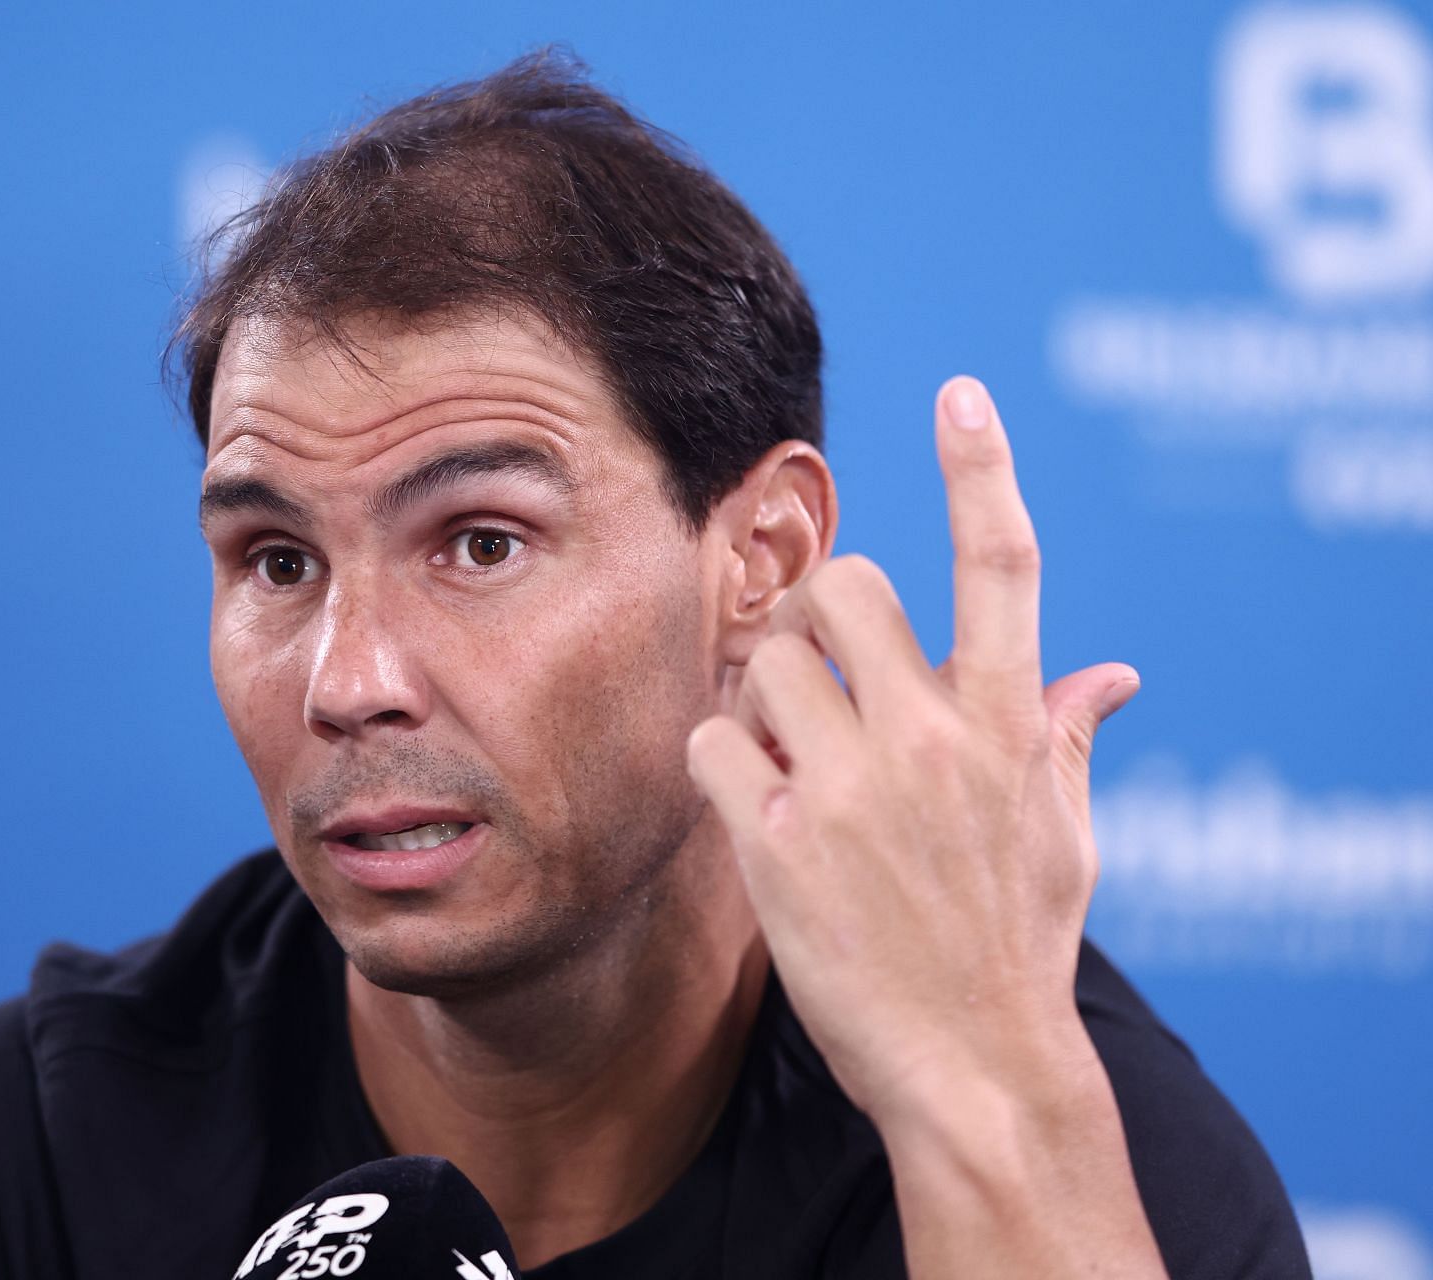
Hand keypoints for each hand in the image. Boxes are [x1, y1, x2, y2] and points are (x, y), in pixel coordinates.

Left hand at [686, 375, 1139, 1129]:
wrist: (975, 1070)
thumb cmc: (1018, 944)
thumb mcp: (1064, 836)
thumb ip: (1067, 738)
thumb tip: (1114, 673)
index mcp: (1012, 725)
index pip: (1005, 567)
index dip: (982, 470)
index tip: (960, 395)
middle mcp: (933, 740)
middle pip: (843, 588)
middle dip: (820, 620)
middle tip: (823, 682)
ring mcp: (853, 790)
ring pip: (763, 663)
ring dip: (762, 701)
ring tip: (791, 767)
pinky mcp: (778, 845)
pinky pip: (709, 744)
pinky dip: (717, 765)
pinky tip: (752, 810)